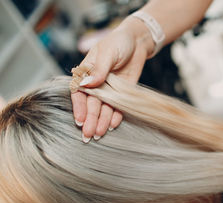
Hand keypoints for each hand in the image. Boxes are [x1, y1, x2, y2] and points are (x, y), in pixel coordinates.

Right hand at [71, 17, 154, 141]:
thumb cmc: (118, 42)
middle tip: (88, 135)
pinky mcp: (123, 93)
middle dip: (90, 120)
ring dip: (101, 121)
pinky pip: (118, 107)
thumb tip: (86, 85)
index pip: (79, 92)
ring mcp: (110, 89)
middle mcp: (97, 83)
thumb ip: (98, 69)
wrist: (137, 42)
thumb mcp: (107, 53)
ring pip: (104, 108)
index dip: (79, 107)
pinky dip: (115, 116)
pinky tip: (112, 125)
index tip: (79, 120)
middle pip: (91, 104)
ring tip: (99, 134)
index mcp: (87, 72)